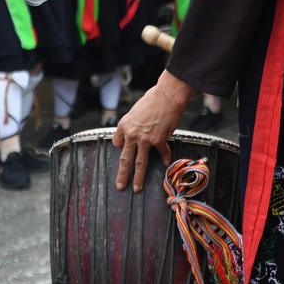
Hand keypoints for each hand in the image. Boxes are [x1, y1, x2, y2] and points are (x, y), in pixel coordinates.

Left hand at [113, 71, 193, 191]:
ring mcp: (145, 139)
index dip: (122, 147)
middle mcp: (132, 135)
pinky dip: (165, 157)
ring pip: (140, 162)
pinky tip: (167, 162)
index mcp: (124, 126)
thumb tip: (138, 131)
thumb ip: (134, 123)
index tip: (125, 149)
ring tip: (137, 188)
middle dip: (122, 174)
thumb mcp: (135, 110)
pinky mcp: (159, 140)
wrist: (167, 95)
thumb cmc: (153, 98)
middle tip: (120, 185)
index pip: (117, 143)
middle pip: (125, 159)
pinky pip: (162, 153)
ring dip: (138, 177)